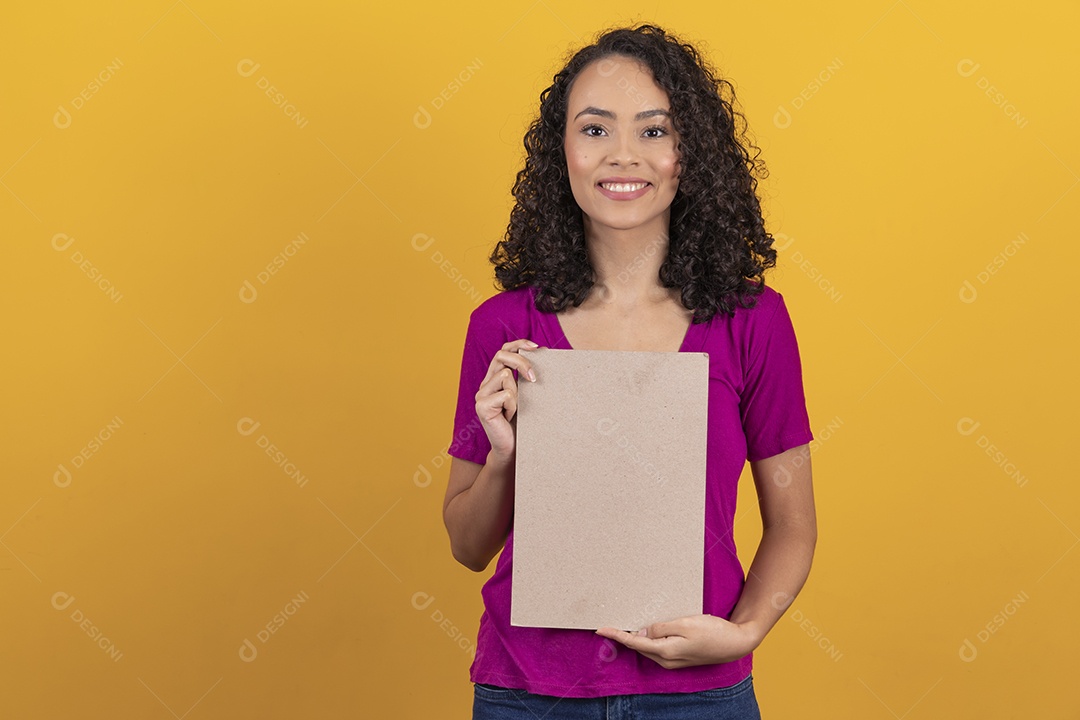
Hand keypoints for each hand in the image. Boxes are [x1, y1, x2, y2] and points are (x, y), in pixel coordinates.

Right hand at [474, 339, 539, 459]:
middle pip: (502, 356)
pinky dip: (513, 406)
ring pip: (506, 375)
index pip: (503, 350)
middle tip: (534, 379)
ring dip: (518, 393)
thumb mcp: (528, 393)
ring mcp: (481, 394)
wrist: (514, 448)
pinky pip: (506, 394)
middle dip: (522, 362)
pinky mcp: (482, 406)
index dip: (518, 344)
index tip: (536, 347)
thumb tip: (544, 350)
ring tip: (515, 410)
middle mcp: (486, 383)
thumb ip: (528, 374)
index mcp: (495, 377)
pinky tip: (509, 417)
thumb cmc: (523, 422)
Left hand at [594, 614, 761, 668]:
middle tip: (606, 625)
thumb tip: (641, 634)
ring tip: (620, 627)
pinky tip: (644, 632)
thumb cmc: (713, 631)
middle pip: (638, 647)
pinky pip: (656, 649)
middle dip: (622, 637)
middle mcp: (667, 659)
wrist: (735, 643)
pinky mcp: (679, 658)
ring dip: (633, 639)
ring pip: (647, 648)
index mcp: (666, 651)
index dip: (616, 635)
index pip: (634, 643)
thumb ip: (661, 628)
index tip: (600, 629)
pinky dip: (646, 641)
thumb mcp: (686, 624)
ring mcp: (673, 661)